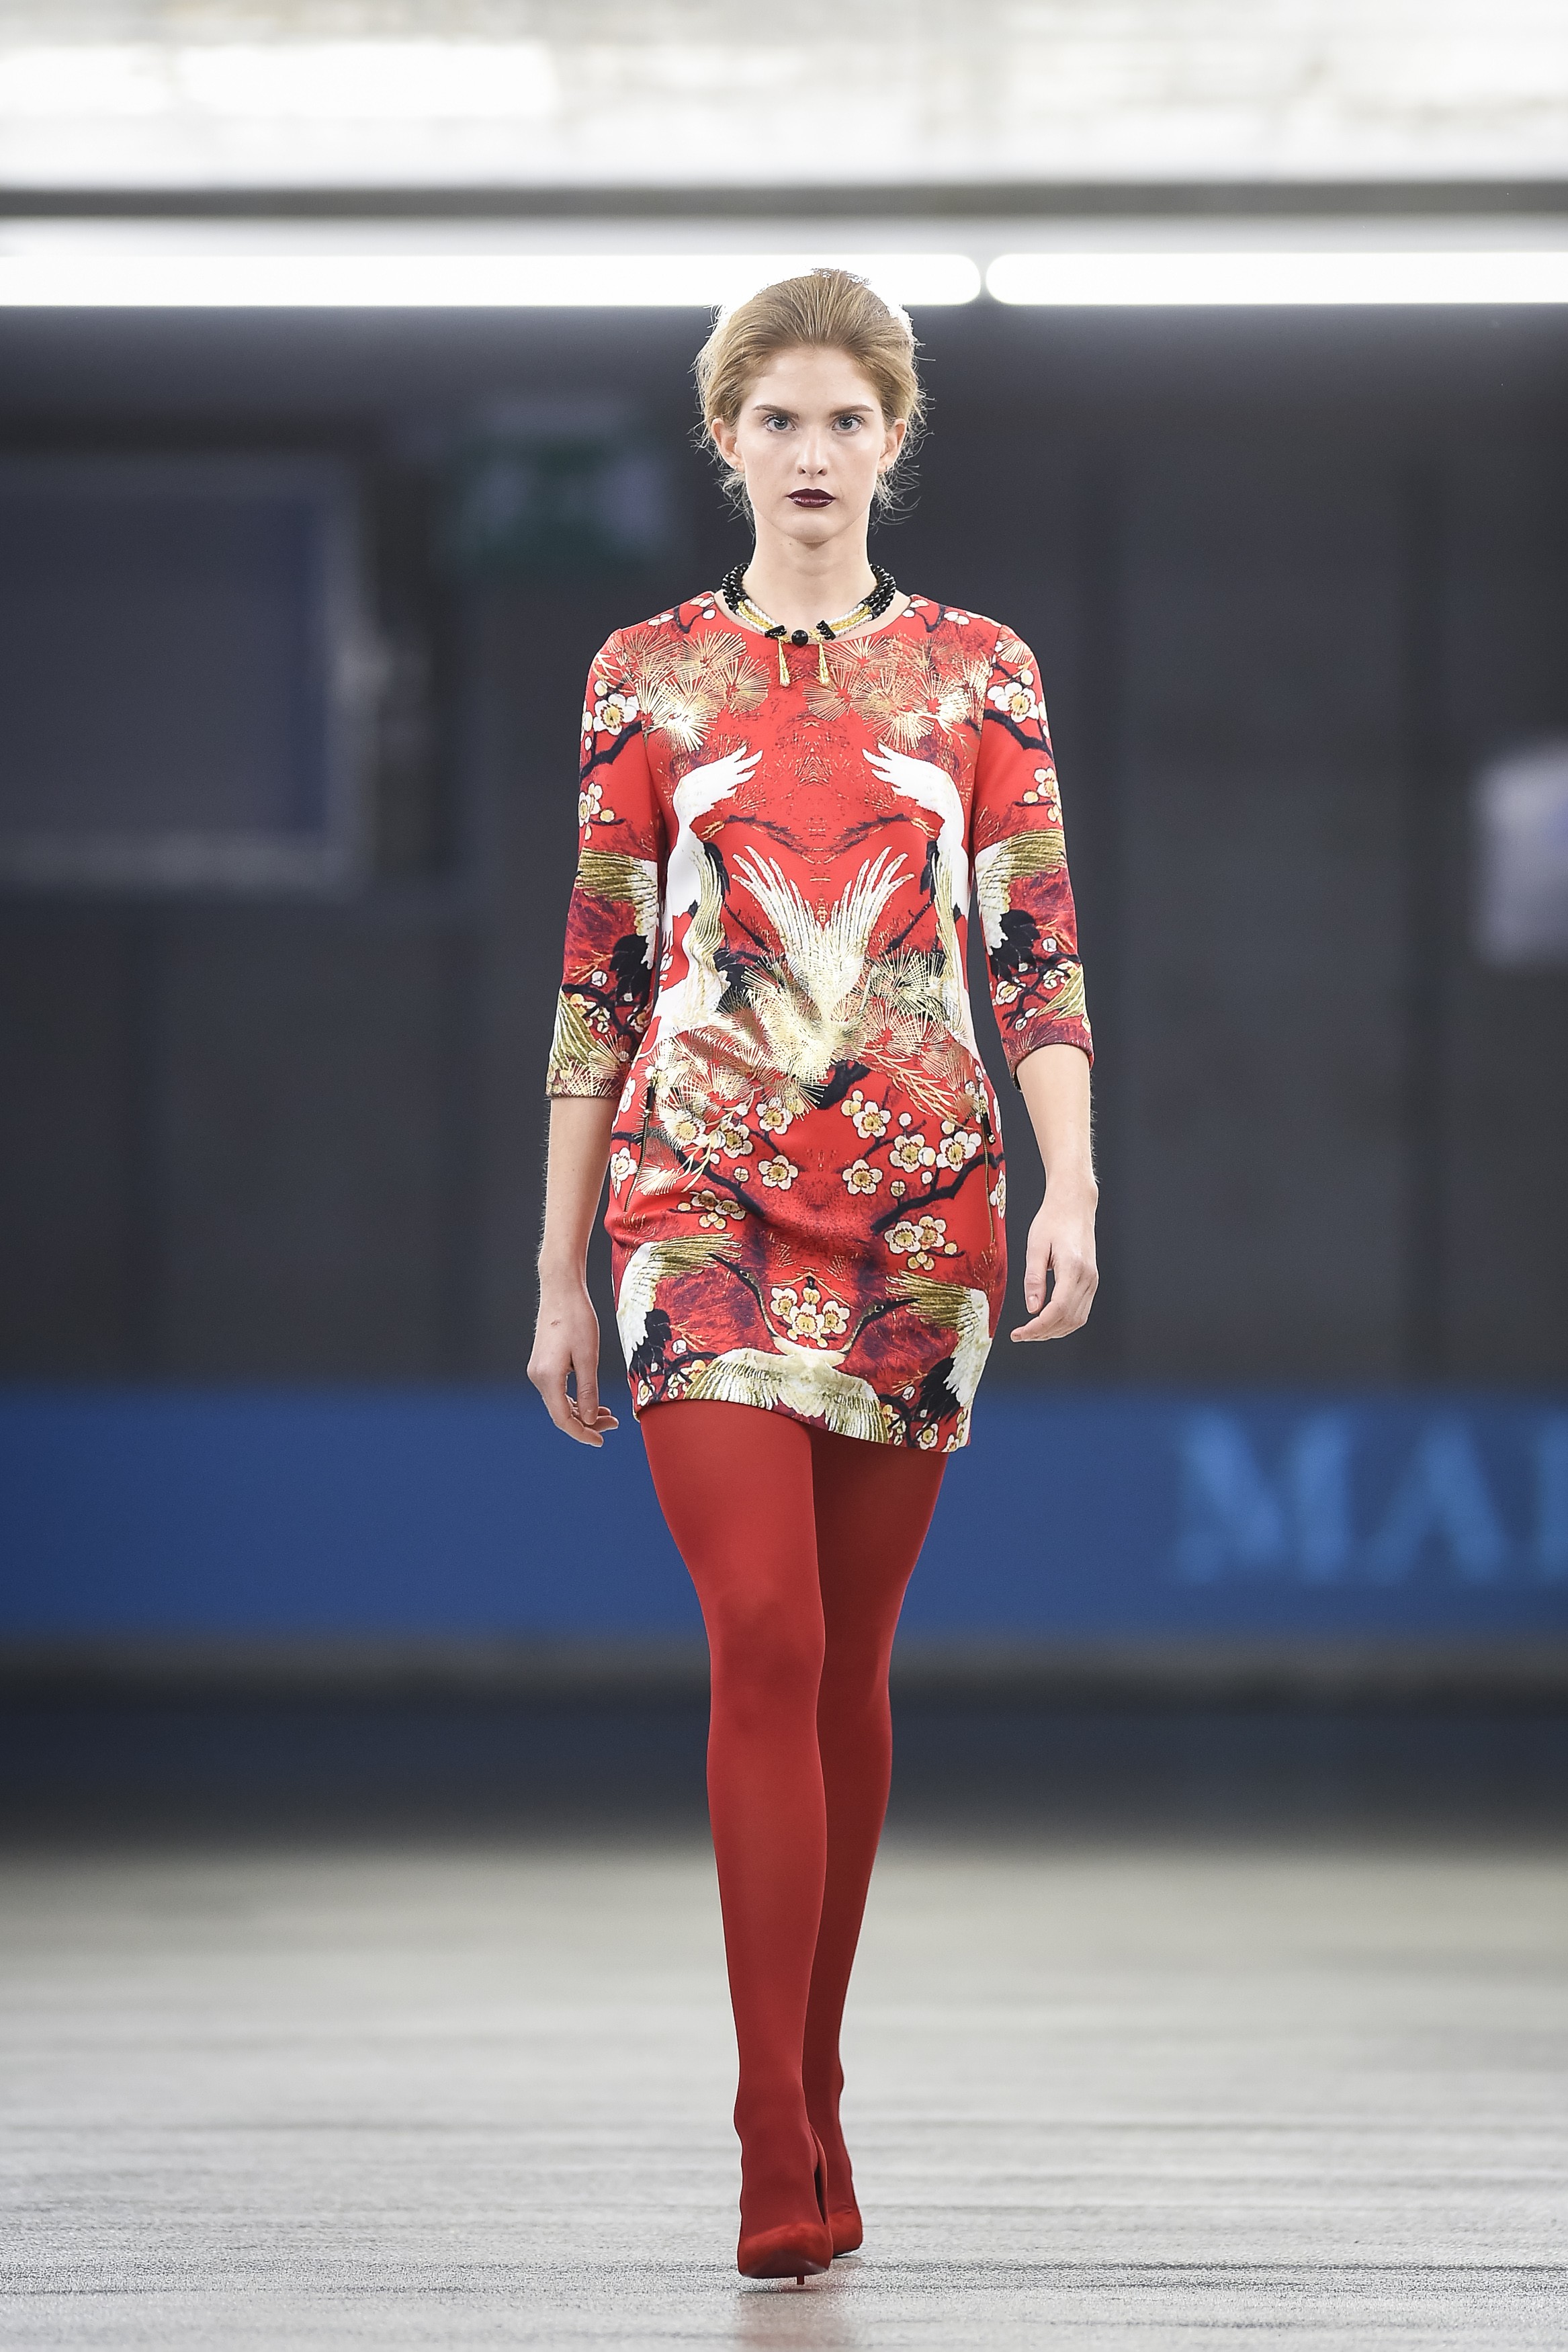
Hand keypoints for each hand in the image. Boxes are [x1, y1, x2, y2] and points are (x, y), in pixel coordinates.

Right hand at [528, 1273, 619, 1445]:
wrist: (561, 1290)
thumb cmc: (577, 1319)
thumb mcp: (588, 1357)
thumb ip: (588, 1391)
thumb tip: (588, 1420)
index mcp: (548, 1378)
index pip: (563, 1419)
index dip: (582, 1434)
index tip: (601, 1442)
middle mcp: (538, 1378)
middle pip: (561, 1413)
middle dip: (587, 1423)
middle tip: (614, 1424)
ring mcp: (538, 1371)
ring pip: (560, 1402)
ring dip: (583, 1411)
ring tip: (608, 1414)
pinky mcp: (543, 1364)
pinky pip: (559, 1390)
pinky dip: (576, 1399)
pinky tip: (593, 1400)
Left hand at [1010, 1182, 1097, 1342]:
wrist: (1074, 1205)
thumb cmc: (1053, 1220)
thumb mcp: (1035, 1246)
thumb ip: (1034, 1278)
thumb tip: (1032, 1308)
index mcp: (1073, 1267)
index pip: (1058, 1309)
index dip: (1038, 1327)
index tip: (1020, 1333)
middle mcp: (1088, 1277)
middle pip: (1068, 1319)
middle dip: (1044, 1333)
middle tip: (1021, 1334)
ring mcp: (1093, 1280)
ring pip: (1077, 1320)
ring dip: (1055, 1331)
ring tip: (1032, 1331)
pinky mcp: (1092, 1281)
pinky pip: (1081, 1311)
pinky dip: (1064, 1322)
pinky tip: (1048, 1321)